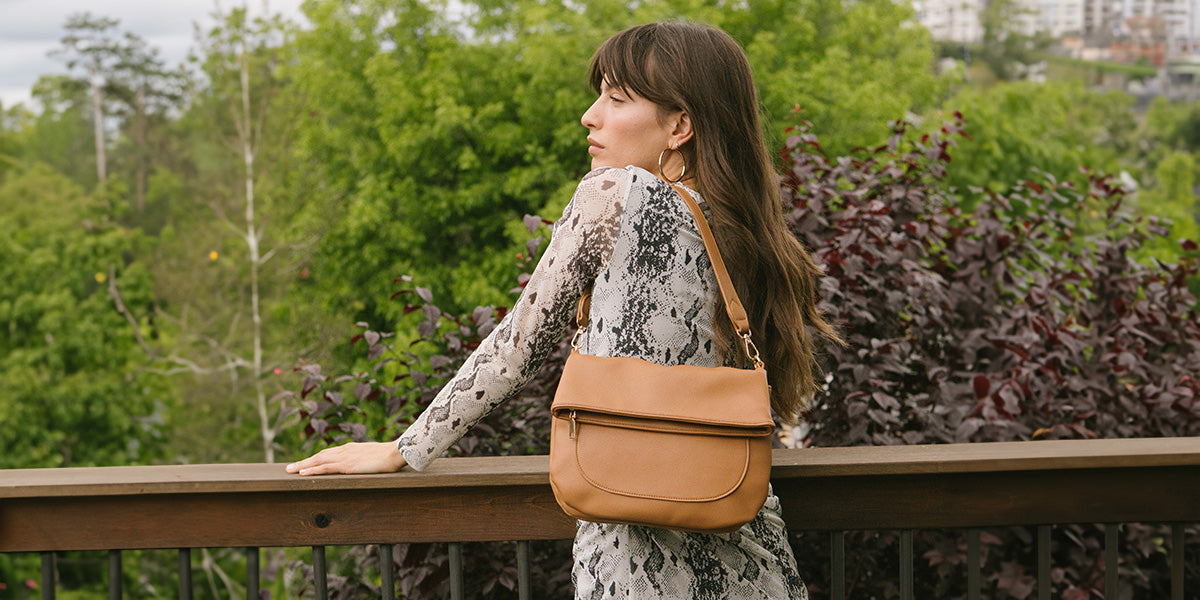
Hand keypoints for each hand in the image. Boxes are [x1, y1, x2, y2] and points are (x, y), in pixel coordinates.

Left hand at [285, 441, 407, 475]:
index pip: (328, 453)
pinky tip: (302, 473)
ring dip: (303, 465)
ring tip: (290, 471)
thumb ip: (366, 461)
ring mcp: (344, 457)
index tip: (306, 463)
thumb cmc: (390, 456)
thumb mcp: (374, 458)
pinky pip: (325, 468)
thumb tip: (365, 466)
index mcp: (350, 449)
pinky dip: (312, 470)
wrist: (396, 452)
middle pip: (319, 455)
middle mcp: (344, 451)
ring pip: (318, 460)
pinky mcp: (346, 465)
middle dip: (304, 462)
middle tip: (290, 468)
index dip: (315, 459)